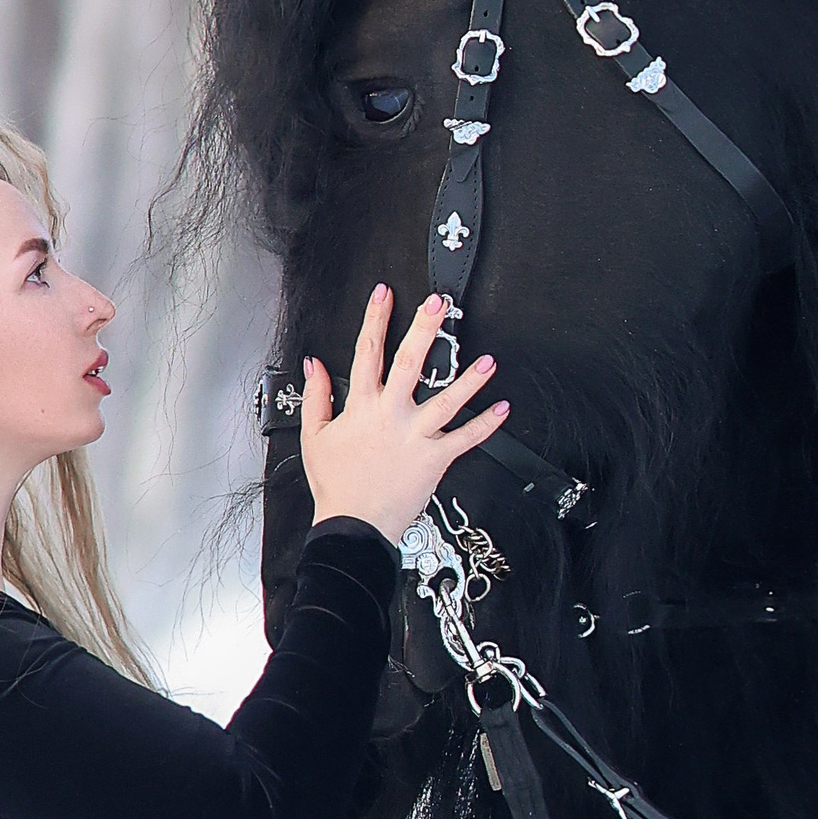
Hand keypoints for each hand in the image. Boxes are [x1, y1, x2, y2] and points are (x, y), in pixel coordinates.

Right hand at [300, 284, 509, 541]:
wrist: (353, 525)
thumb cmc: (336, 484)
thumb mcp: (314, 436)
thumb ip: (316, 396)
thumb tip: (314, 365)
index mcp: (361, 407)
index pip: (367, 352)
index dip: (376, 319)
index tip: (385, 294)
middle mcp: (391, 416)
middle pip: (410, 364)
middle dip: (425, 330)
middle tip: (440, 305)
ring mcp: (415, 436)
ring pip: (447, 401)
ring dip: (470, 380)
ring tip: (489, 360)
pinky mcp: (434, 459)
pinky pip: (465, 439)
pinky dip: (486, 424)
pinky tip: (503, 408)